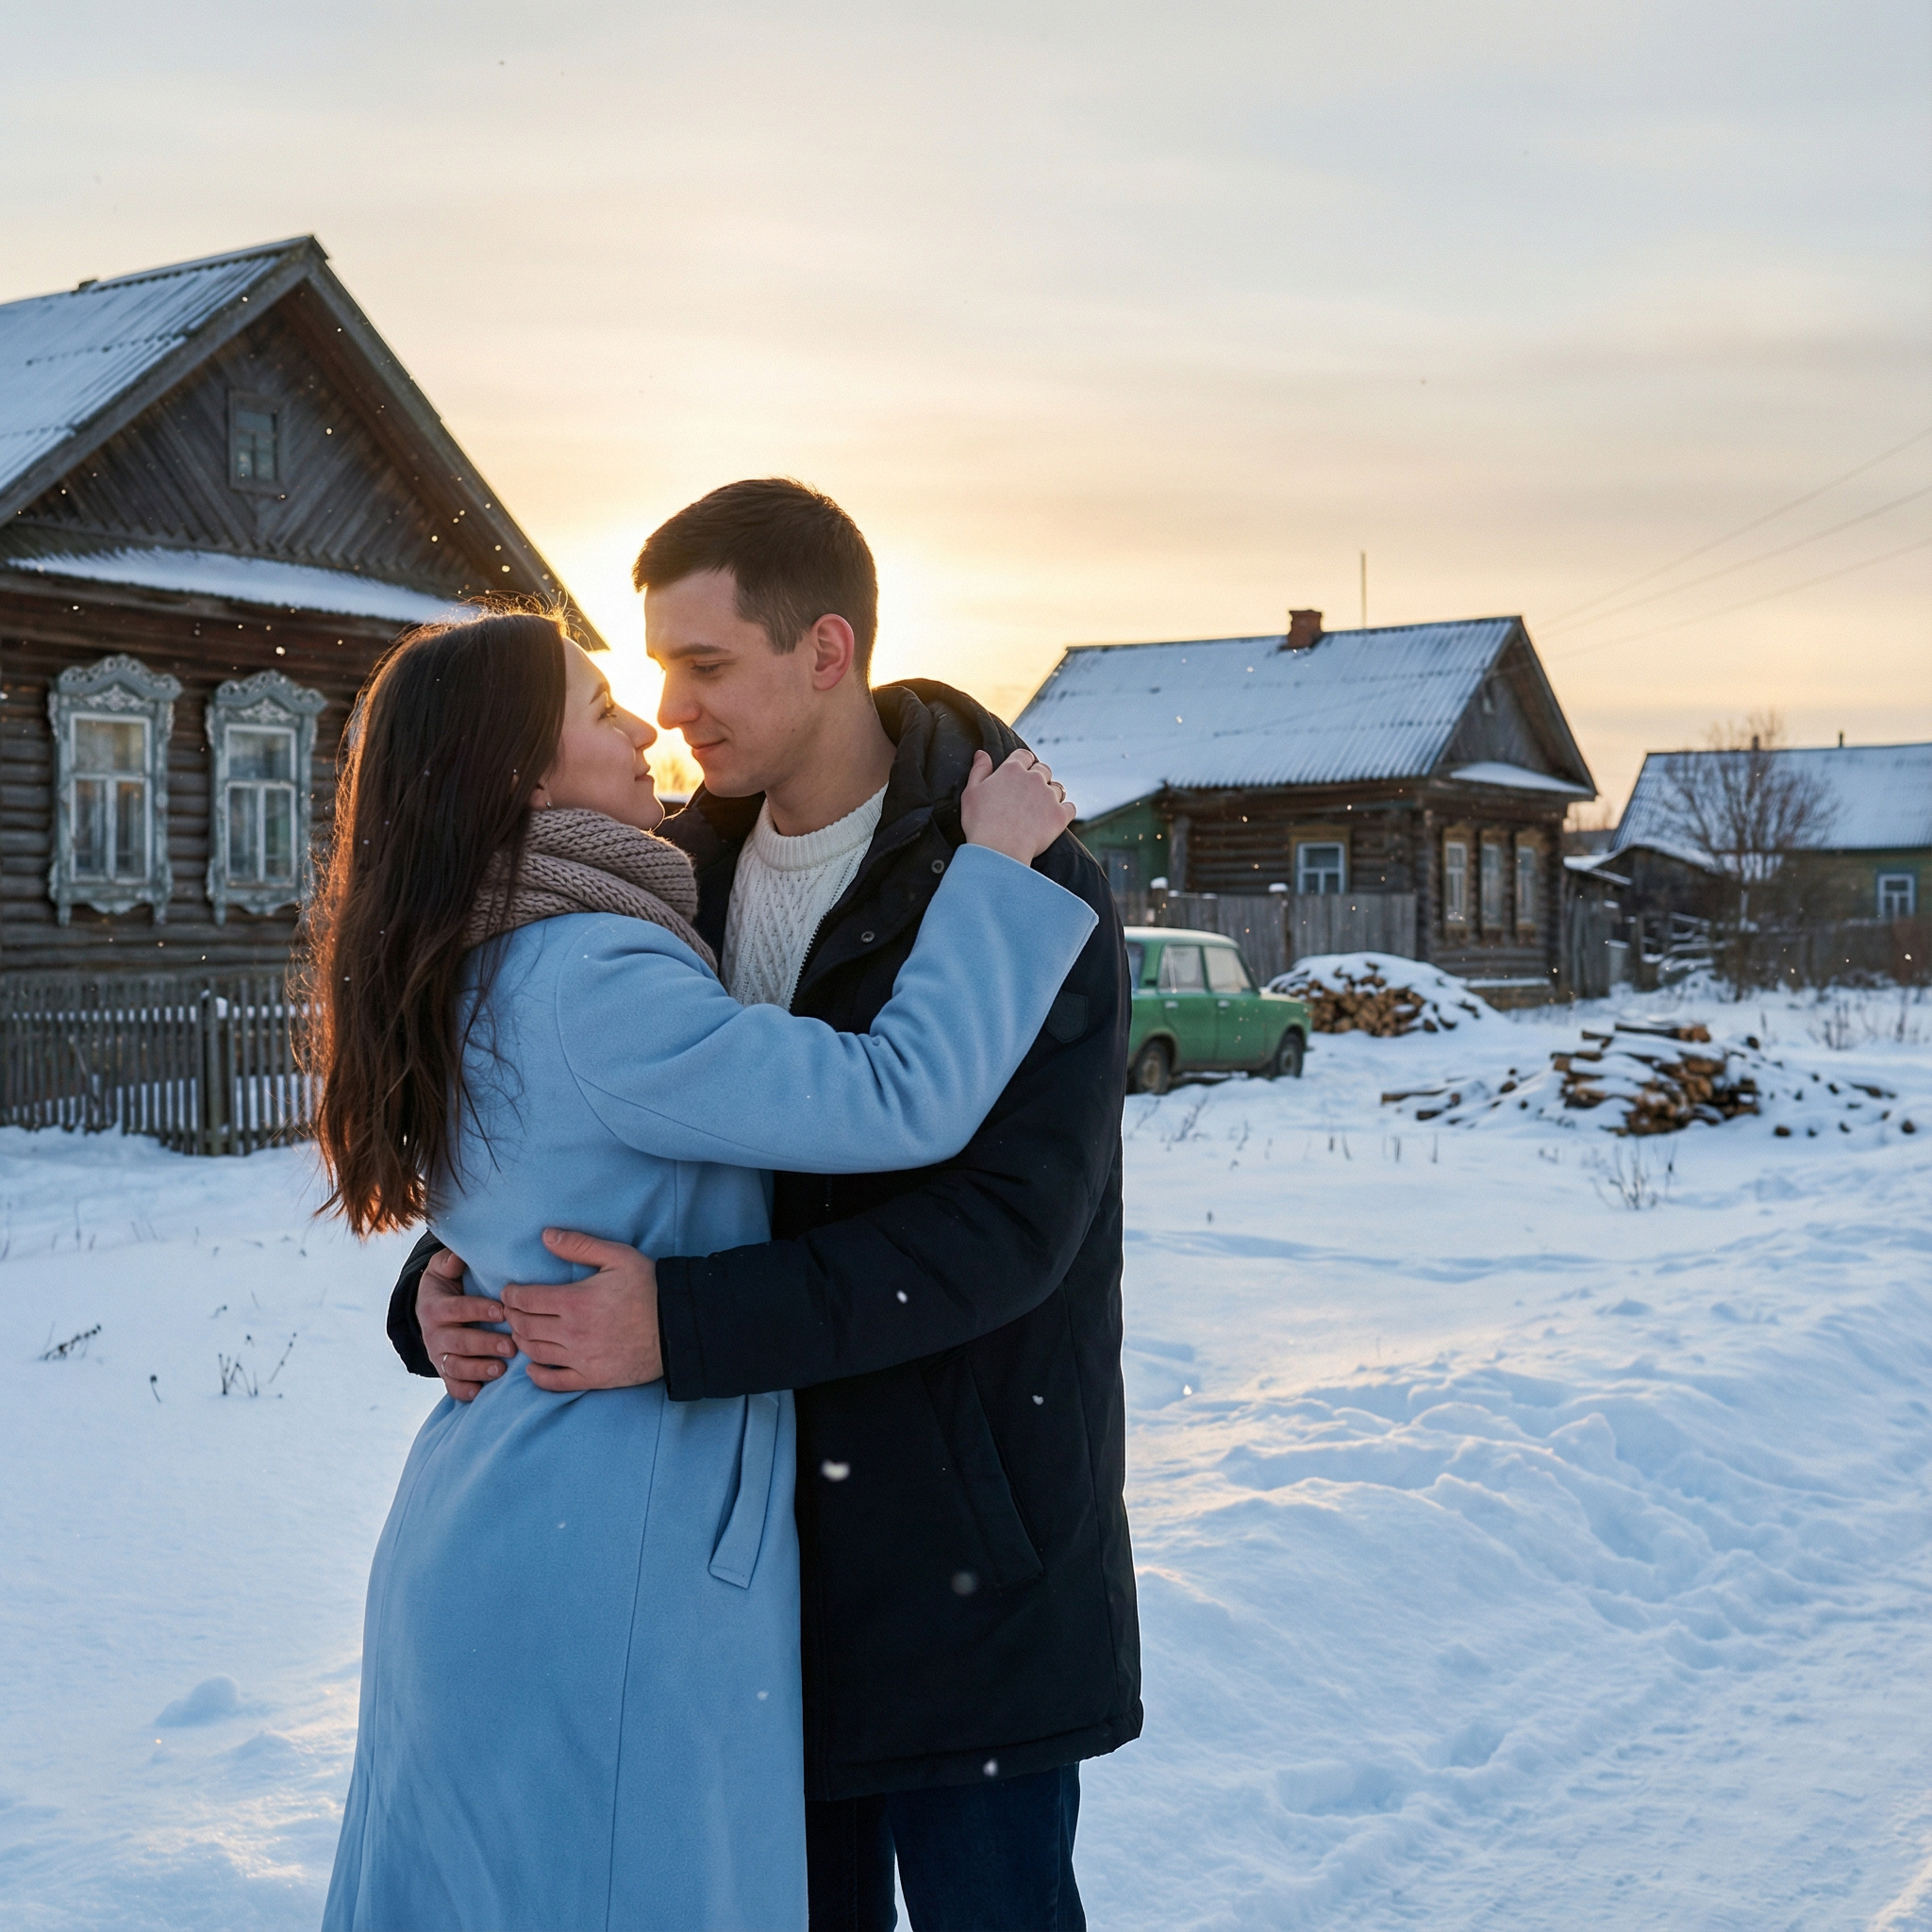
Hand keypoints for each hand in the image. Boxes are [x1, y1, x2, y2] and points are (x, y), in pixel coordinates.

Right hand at [417, 1246, 512, 1402]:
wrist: (428, 1310)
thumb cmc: (447, 1285)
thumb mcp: (443, 1269)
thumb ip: (450, 1261)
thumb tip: (458, 1256)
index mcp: (434, 1307)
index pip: (457, 1310)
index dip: (479, 1310)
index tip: (503, 1311)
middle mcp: (433, 1334)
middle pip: (458, 1342)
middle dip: (485, 1344)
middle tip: (512, 1346)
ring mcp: (439, 1355)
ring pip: (455, 1367)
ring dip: (478, 1369)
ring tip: (501, 1369)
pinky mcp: (445, 1372)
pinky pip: (452, 1386)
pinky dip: (465, 1391)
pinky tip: (482, 1391)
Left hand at [502, 1230, 663, 1393]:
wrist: (678, 1327)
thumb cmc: (649, 1288)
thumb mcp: (618, 1257)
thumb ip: (580, 1245)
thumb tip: (546, 1236)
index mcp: (575, 1301)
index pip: (527, 1299)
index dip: (511, 1295)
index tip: (509, 1293)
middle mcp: (572, 1332)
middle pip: (526, 1326)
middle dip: (513, 1316)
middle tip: (511, 1311)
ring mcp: (581, 1358)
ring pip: (535, 1352)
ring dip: (521, 1341)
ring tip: (520, 1331)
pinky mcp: (592, 1378)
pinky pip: (554, 1381)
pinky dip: (537, 1375)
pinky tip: (532, 1367)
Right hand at [960, 748, 1075, 863]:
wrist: (998, 850)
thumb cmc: (980, 823)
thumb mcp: (971, 792)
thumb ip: (979, 770)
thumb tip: (983, 753)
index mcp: (1012, 770)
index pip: (1024, 755)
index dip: (1023, 763)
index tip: (1019, 774)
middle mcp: (1034, 778)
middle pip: (1043, 769)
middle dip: (1038, 778)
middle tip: (1028, 794)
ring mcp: (1049, 796)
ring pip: (1057, 787)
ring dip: (1051, 794)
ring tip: (1039, 809)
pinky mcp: (1060, 815)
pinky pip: (1070, 807)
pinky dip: (1064, 811)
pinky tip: (1055, 818)